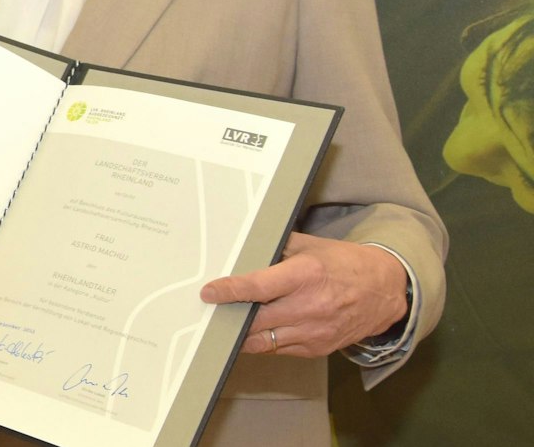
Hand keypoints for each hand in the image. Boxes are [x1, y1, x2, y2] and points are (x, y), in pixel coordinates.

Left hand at [200, 232, 408, 356]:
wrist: (386, 291)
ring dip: (242, 334)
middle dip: (230, 317)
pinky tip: (255, 331)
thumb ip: (277, 247)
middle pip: (255, 320)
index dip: (229, 291)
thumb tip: (245, 249)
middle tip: (212, 310)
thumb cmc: (346, 264)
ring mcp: (315, 331)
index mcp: (305, 276)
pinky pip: (280, 349)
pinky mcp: (318, 348)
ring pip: (264, 341)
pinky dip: (264, 341)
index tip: (210, 293)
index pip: (258, 288)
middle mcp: (309, 306)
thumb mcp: (311, 246)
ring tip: (227, 324)